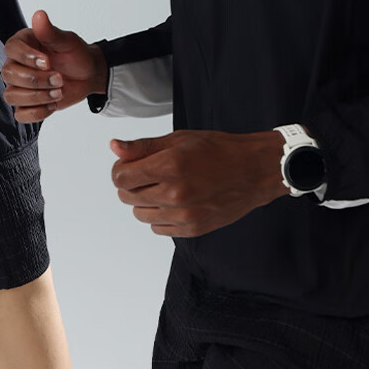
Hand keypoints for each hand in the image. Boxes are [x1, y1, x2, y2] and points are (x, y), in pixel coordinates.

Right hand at [2, 9, 108, 122]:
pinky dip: (36, 113)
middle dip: (36, 80)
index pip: (10, 49)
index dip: (26, 58)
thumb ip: (50, 32)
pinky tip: (52, 105)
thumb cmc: (75, 54)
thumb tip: (39, 15)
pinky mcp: (27, 103)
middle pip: (9, 75)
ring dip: (37, 97)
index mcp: (23, 44)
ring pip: (11, 96)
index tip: (47, 61)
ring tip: (58, 92)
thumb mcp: (67, 41)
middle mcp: (17, 64)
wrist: (88, 74)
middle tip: (59, 78)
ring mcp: (20, 85)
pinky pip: (20, 114)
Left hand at [110, 129, 286, 235]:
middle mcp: (174, 193)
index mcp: (169, 166)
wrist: (253, 171)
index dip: (119, 170)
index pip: (121, 177)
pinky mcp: (192, 229)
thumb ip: (143, 146)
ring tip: (161, 187)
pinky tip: (172, 202)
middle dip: (130, 184)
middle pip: (127, 196)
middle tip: (146, 174)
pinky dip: (159, 216)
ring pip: (140, 214)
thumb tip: (115, 147)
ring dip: (143, 201)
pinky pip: (158, 228)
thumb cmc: (218, 150)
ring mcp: (184, 215)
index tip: (127, 165)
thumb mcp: (179, 139)